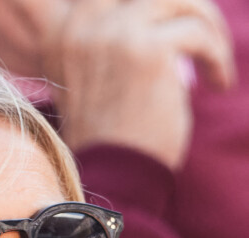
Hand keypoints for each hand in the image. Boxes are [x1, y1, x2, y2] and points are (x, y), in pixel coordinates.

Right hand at [47, 0, 235, 167]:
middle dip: (178, 7)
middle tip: (197, 35)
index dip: (142, 9)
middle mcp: (82, 25)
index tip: (167, 31)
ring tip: (215, 60)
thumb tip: (156, 12)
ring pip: (179, 0)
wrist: (113, 177)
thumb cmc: (108, 138)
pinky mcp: (148, 50)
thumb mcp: (93, 78)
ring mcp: (114, 34)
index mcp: (62, 34)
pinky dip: (217, 57)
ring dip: (206, 26)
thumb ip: (108, 39)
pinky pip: (198, 33)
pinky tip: (219, 83)